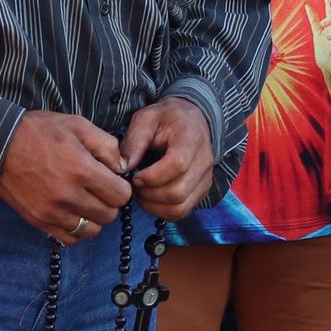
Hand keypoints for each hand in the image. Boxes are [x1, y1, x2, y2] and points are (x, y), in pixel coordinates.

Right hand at [0, 112, 130, 243]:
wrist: (0, 144)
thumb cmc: (39, 131)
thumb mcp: (78, 125)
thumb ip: (107, 146)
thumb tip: (122, 168)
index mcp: (81, 170)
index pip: (121, 195)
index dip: (121, 187)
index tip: (112, 180)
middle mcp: (68, 195)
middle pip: (109, 215)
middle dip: (109, 202)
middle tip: (99, 189)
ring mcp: (52, 211)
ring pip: (92, 230)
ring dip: (94, 218)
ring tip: (85, 201)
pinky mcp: (39, 221)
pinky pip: (70, 239)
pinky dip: (76, 230)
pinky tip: (72, 213)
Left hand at [121, 97, 214, 217]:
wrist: (194, 119)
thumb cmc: (167, 118)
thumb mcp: (146, 118)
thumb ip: (134, 140)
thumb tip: (124, 167)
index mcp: (190, 138)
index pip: (177, 165)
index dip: (152, 176)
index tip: (135, 176)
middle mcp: (204, 161)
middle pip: (178, 192)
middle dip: (149, 195)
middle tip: (133, 186)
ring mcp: (205, 179)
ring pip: (180, 208)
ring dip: (154, 206)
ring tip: (140, 193)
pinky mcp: (202, 191)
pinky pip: (183, 211)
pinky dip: (162, 211)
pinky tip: (151, 198)